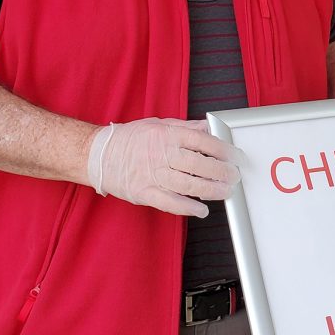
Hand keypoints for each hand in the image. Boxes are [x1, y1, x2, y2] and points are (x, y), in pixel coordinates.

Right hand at [87, 118, 241, 217]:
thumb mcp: (158, 124)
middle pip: (199, 164)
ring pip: (188, 185)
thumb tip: (208, 127)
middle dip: (222, 172)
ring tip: (226, 192)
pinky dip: (188, 208)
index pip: (203, 141)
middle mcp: (161, 154)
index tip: (236, 156)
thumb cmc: (129, 139)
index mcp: (167, 135)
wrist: (98, 155)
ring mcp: (152, 174)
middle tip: (235, 176)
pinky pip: (170, 202)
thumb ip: (185, 127)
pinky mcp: (144, 192)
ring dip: (211, 190)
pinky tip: (202, 210)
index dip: (224, 150)